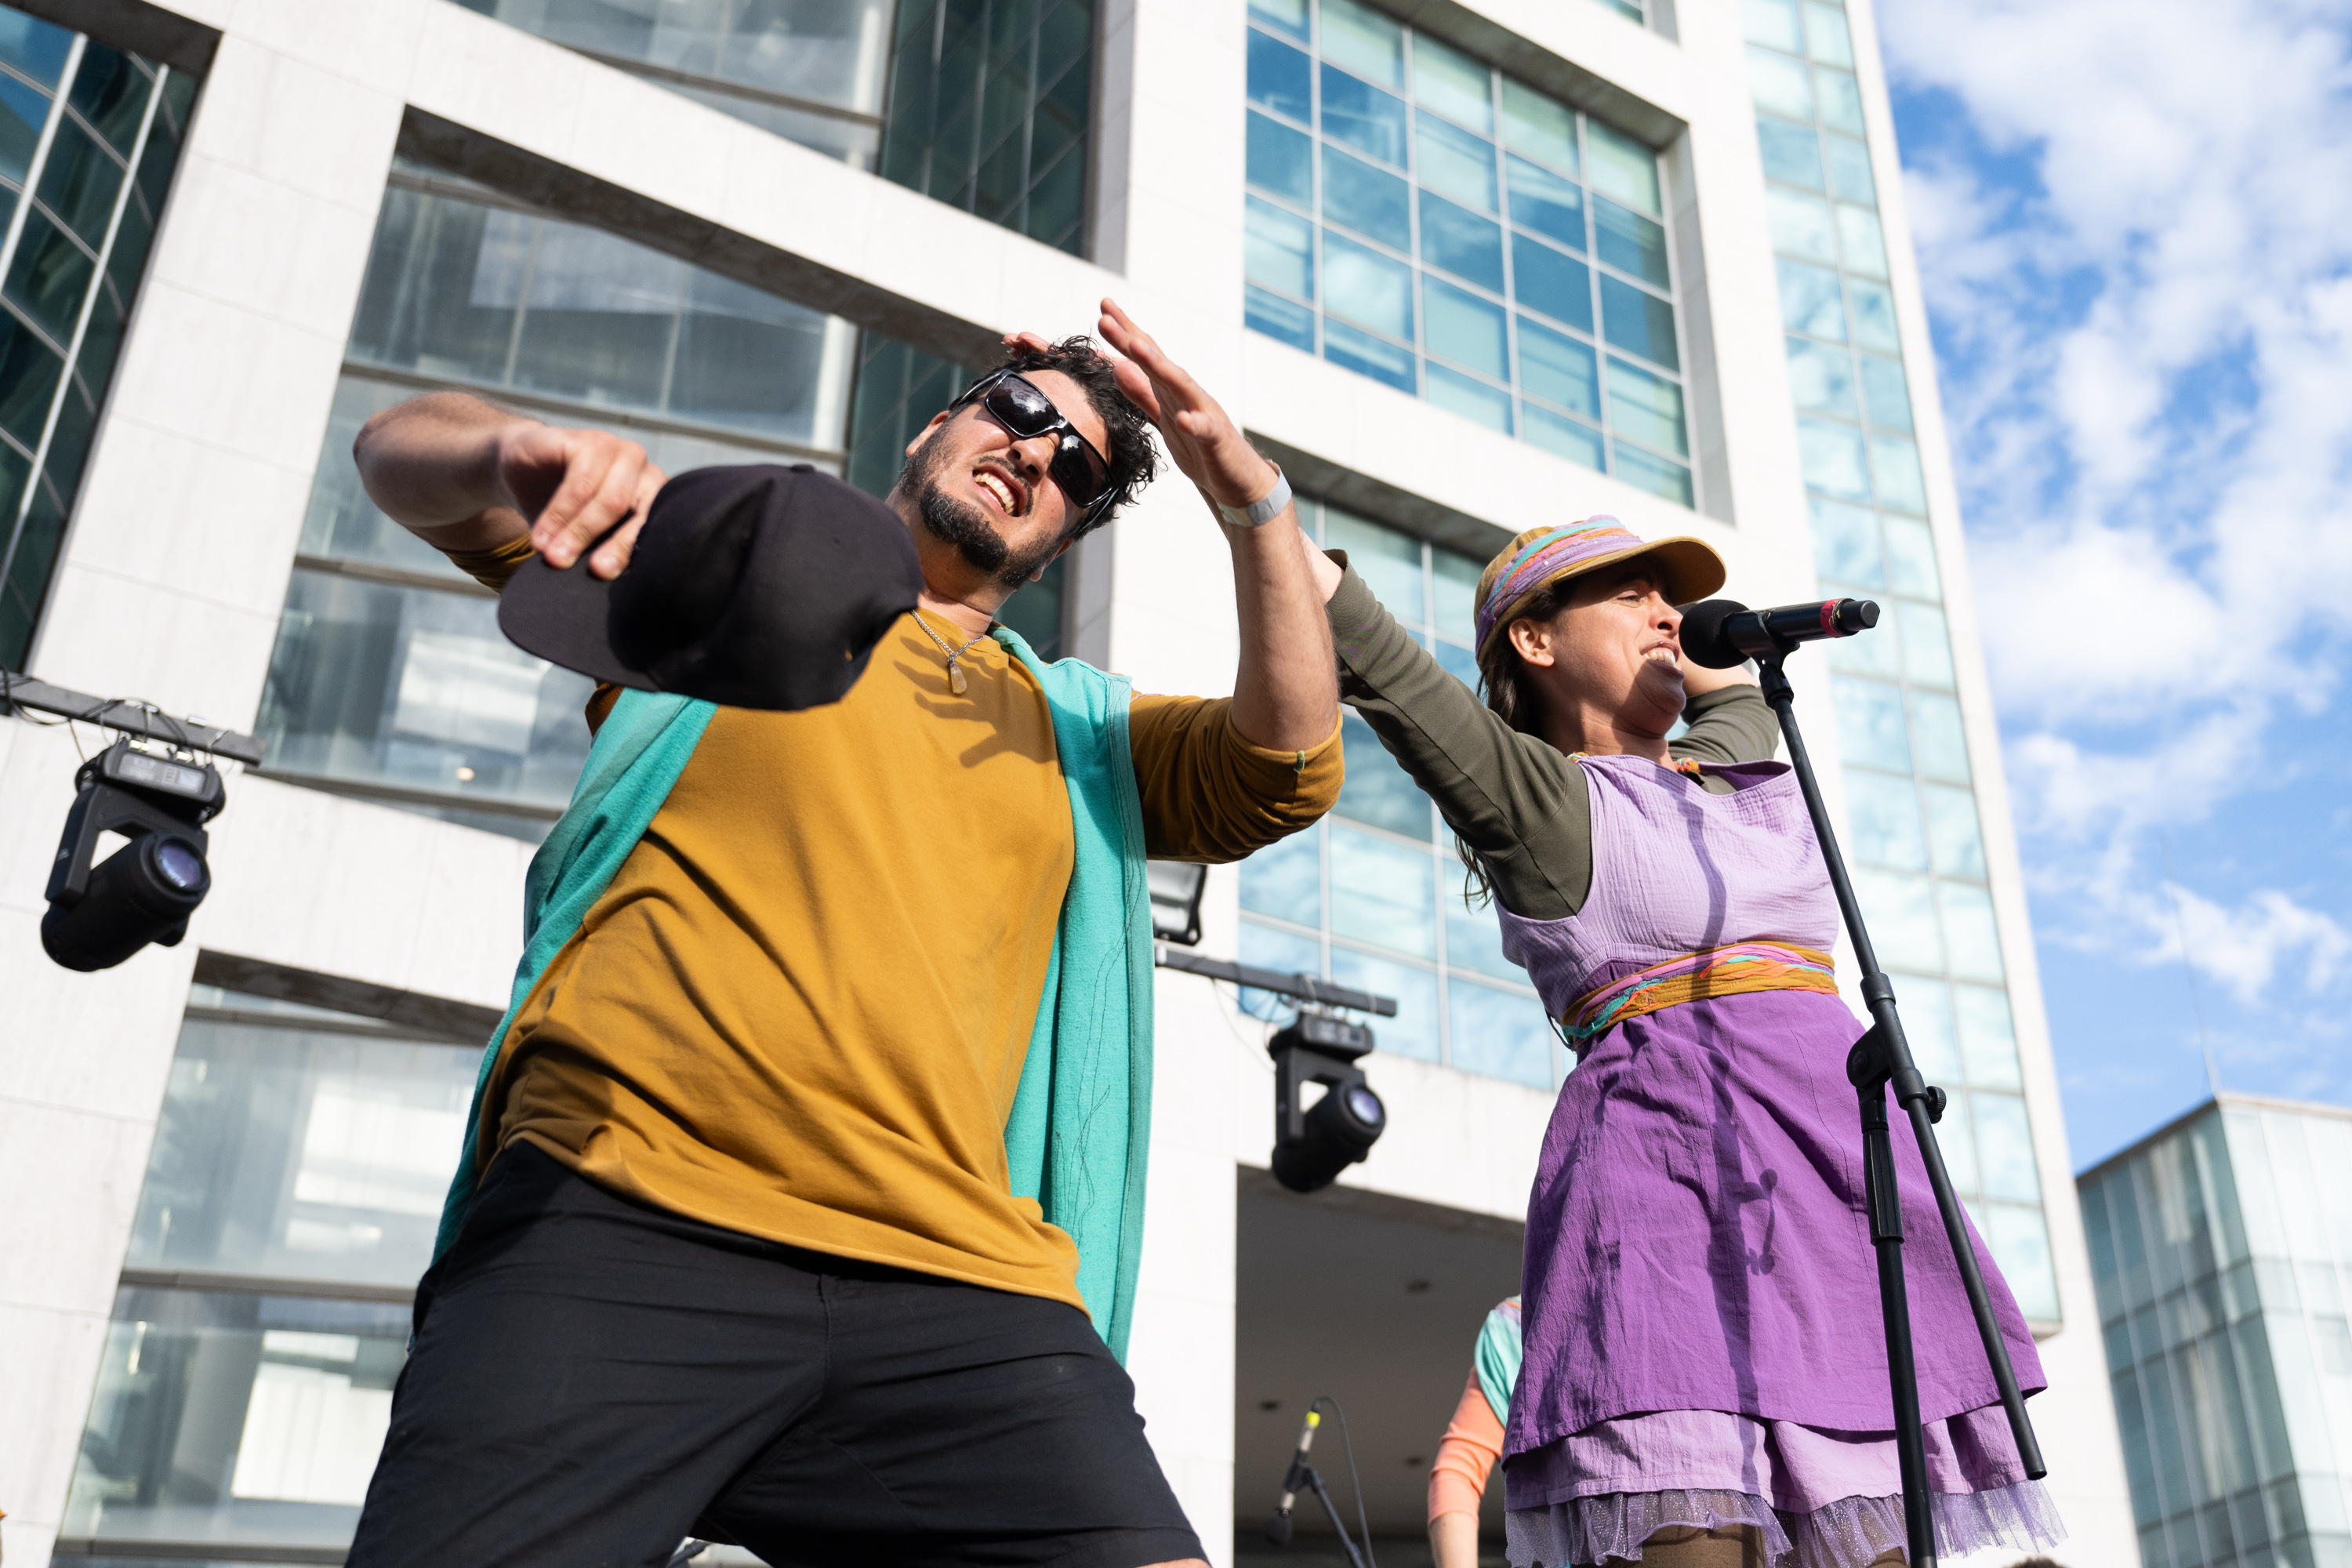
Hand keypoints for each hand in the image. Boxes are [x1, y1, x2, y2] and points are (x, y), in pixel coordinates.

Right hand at [496, 423, 667, 578]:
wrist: (521, 470)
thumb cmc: (560, 510)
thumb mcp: (585, 537)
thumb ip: (603, 554)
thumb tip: (614, 593)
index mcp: (653, 496)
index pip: (653, 528)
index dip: (629, 554)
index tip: (603, 576)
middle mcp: (643, 470)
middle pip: (633, 513)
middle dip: (603, 546)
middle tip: (569, 566)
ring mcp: (619, 451)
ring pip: (607, 500)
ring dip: (575, 533)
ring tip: (549, 555)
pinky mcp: (589, 441)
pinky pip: (580, 483)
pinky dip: (558, 514)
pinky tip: (541, 535)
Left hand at [1093, 298, 1279, 511]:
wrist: (1238, 479)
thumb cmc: (1200, 448)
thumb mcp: (1164, 418)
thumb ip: (1143, 394)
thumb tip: (1117, 368)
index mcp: (1173, 390)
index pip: (1147, 356)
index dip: (1125, 332)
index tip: (1104, 307)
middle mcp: (1189, 394)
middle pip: (1158, 363)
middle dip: (1132, 340)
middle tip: (1106, 318)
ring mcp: (1205, 414)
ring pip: (1181, 387)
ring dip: (1159, 367)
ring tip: (1136, 348)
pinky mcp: (1217, 441)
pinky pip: (1205, 430)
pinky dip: (1194, 423)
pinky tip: (1182, 419)